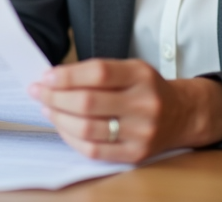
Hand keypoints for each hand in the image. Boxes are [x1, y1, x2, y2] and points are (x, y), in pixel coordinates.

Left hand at [28, 58, 221, 162]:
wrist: (183, 114)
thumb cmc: (148, 89)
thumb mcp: (131, 69)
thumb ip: (98, 72)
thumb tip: (55, 78)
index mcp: (141, 76)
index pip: (98, 73)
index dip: (67, 75)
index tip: (46, 76)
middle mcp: (144, 104)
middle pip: (88, 102)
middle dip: (55, 97)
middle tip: (38, 92)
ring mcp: (141, 132)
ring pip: (88, 128)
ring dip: (59, 118)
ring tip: (47, 108)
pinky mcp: (135, 154)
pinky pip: (94, 150)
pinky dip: (72, 138)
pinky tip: (63, 127)